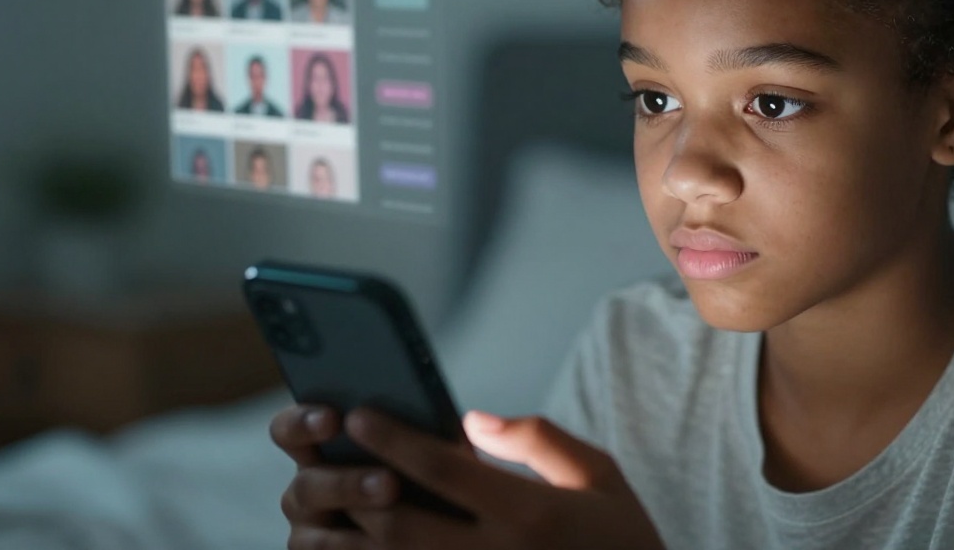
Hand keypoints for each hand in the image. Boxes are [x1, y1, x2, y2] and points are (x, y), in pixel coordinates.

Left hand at [270, 404, 665, 549]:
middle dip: (356, 487)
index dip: (393, 439)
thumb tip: (472, 420)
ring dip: (356, 536)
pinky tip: (367, 541)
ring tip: (333, 505)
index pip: (442, 470)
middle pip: (400, 524)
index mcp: (529, 514)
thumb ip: (537, 440)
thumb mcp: (598, 475)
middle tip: (331, 458)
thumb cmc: (622, 538)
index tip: (359, 416)